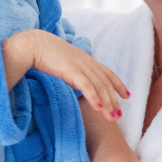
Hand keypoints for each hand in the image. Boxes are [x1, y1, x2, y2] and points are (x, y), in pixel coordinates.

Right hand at [3, 30, 127, 122]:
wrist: (35, 44)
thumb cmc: (47, 54)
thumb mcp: (67, 64)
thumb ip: (75, 74)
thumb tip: (79, 85)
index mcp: (87, 60)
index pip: (108, 73)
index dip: (118, 84)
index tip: (126, 96)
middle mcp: (88, 62)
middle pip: (105, 83)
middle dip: (113, 100)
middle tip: (118, 116)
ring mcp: (80, 66)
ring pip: (99, 86)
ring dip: (107, 103)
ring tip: (111, 117)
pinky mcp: (71, 70)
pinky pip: (86, 85)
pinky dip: (94, 97)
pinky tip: (98, 108)